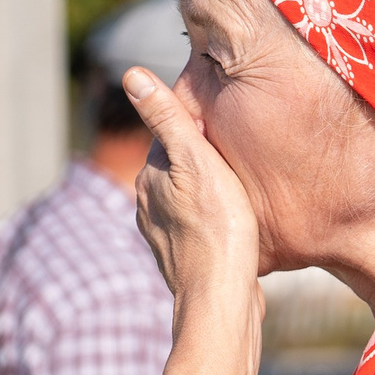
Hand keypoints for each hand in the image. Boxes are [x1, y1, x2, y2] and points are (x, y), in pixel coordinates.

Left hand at [123, 68, 264, 374]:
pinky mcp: (187, 258)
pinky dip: (217, 218)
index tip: (228, 124)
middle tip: (242, 153)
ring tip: (243, 187)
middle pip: (181, 165)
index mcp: (150, 177)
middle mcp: (149, 206)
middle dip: (205, 157)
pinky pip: (202, 225)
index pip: (172, 134)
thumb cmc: (217, 228)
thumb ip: (166, 118)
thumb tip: (131, 73)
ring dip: (212, 190)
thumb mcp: (196, 161)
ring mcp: (166, 235)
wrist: (222, 301)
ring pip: (191, 197)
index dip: (200, 126)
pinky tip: (239, 221)